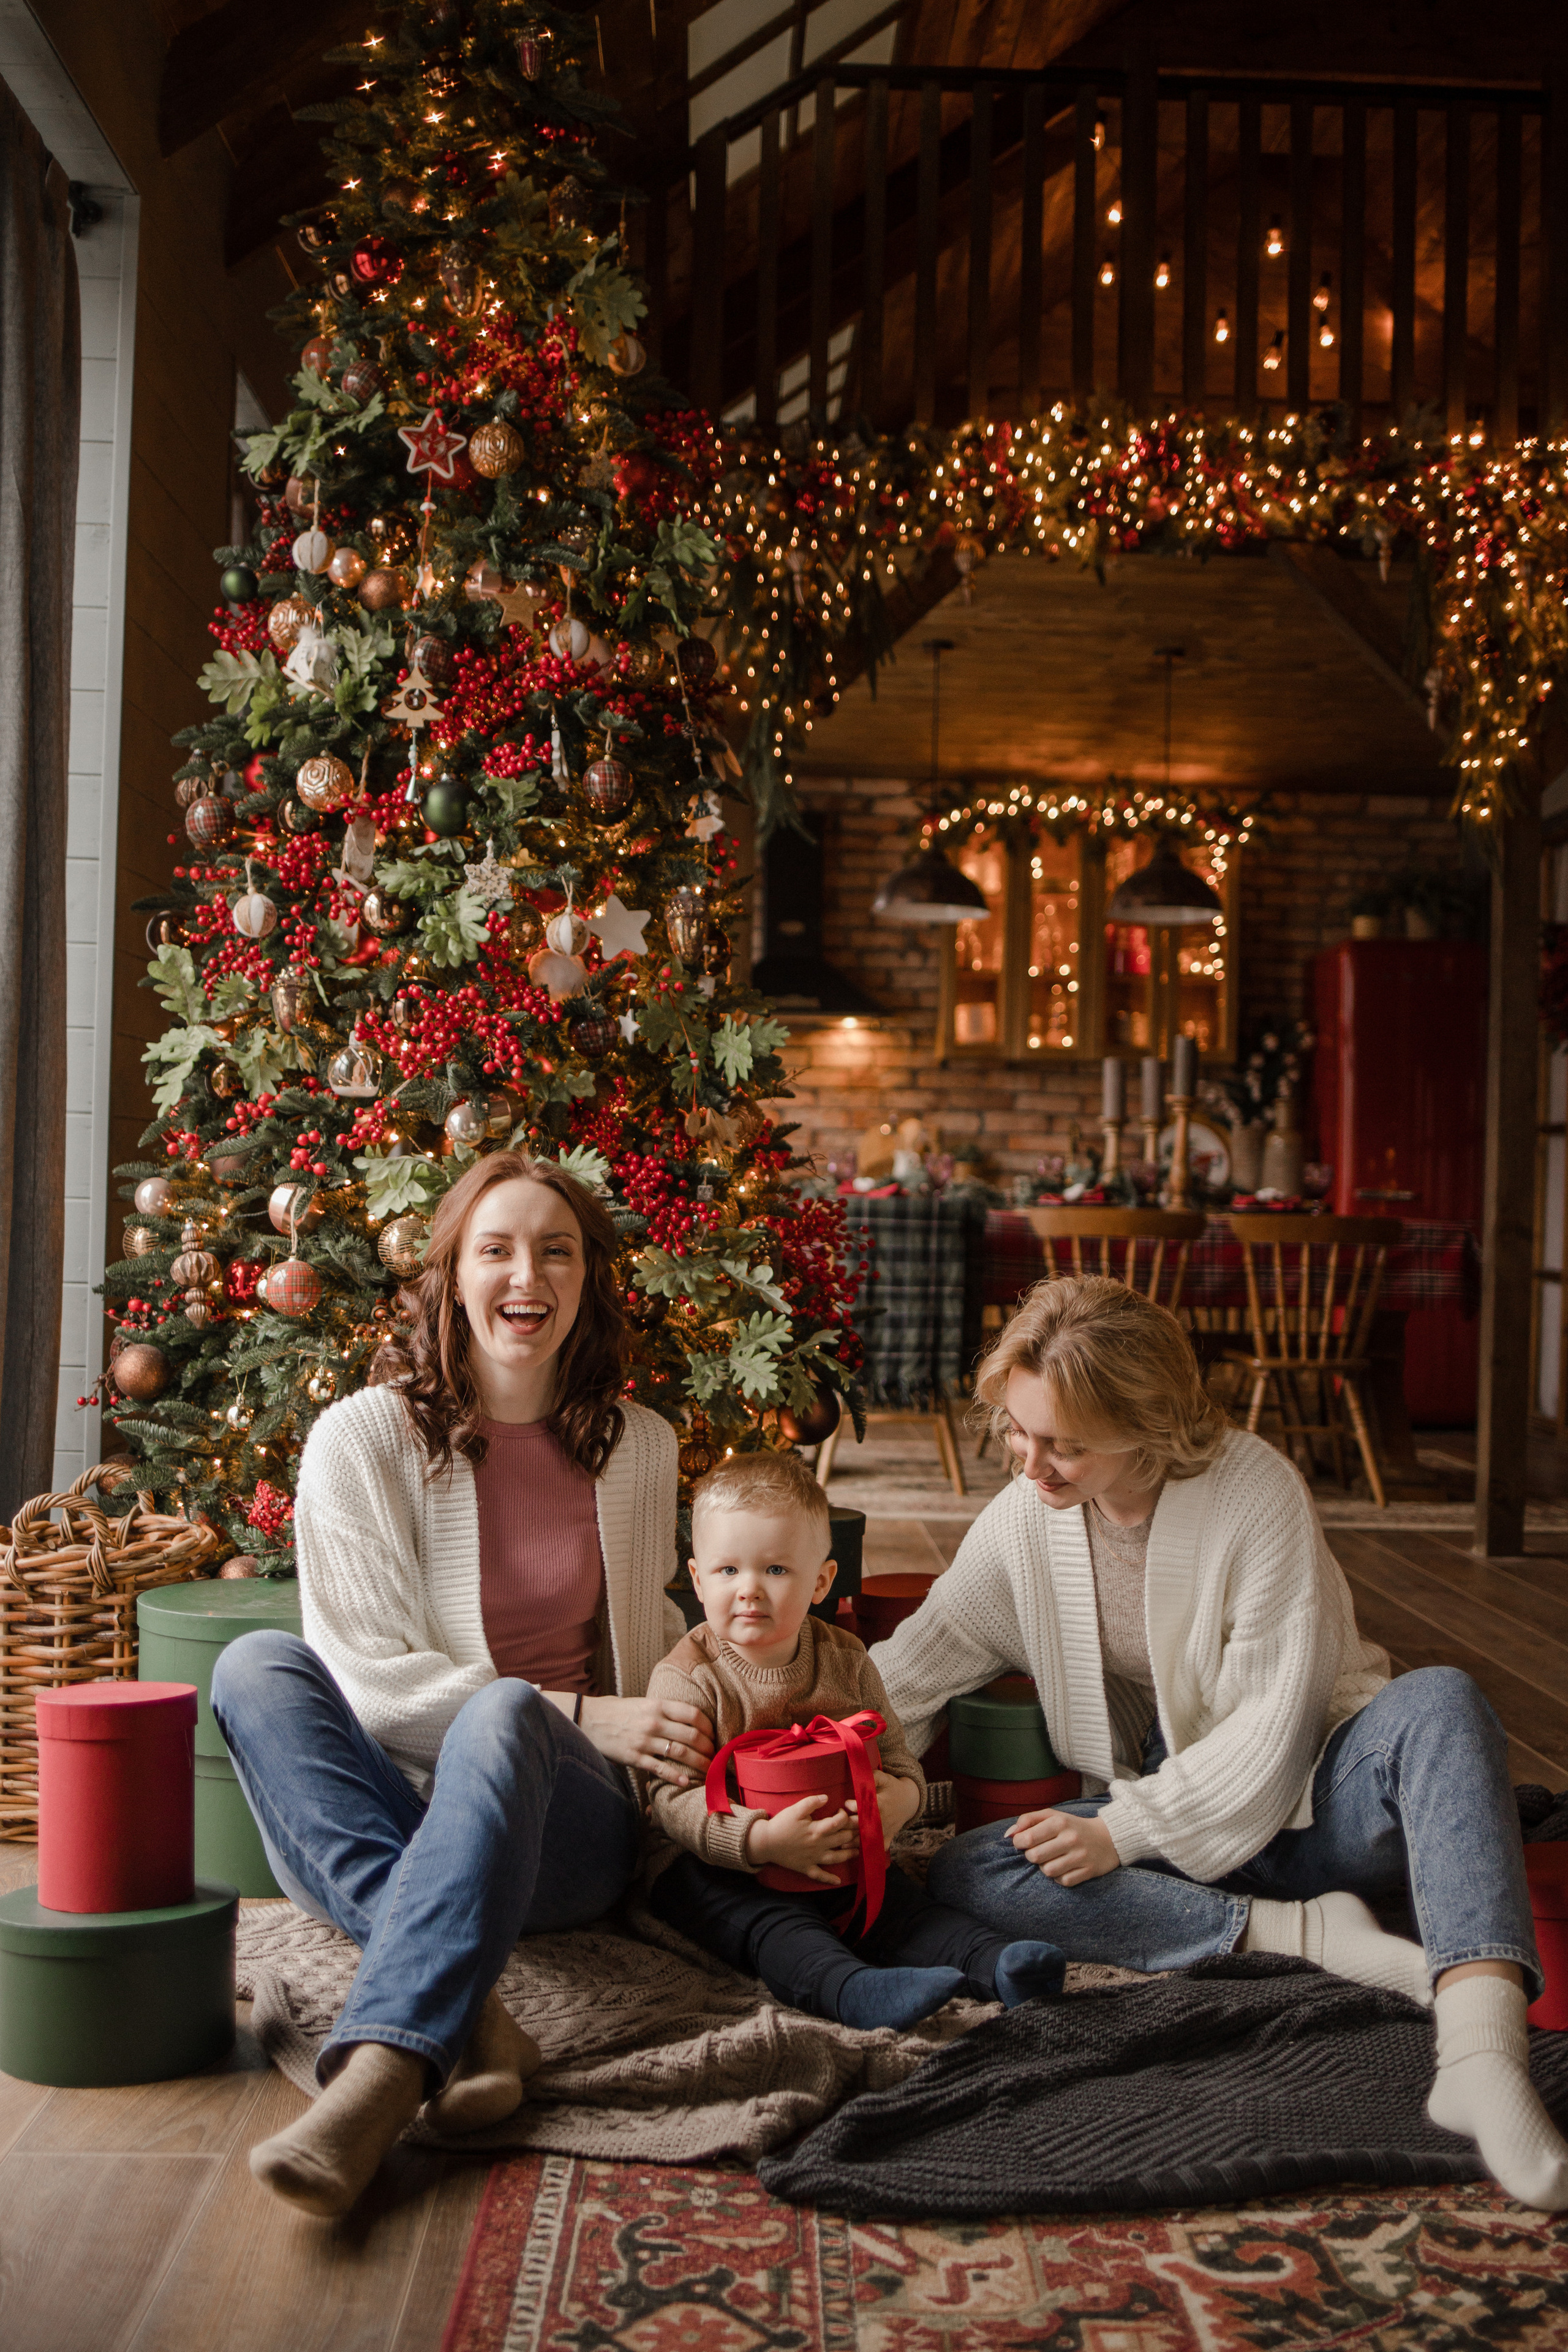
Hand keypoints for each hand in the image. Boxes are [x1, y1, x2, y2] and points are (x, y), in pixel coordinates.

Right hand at [580, 1694, 714, 1787]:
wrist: (588, 1720)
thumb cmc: (618, 1711)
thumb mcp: (643, 1702)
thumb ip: (664, 1710)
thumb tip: (688, 1719)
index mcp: (657, 1705)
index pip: (693, 1714)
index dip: (708, 1726)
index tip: (713, 1734)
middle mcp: (654, 1722)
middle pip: (691, 1736)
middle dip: (708, 1747)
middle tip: (715, 1755)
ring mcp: (644, 1741)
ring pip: (680, 1753)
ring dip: (699, 1763)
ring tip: (708, 1769)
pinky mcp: (635, 1757)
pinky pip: (660, 1769)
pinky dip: (676, 1777)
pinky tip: (687, 1782)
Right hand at [748, 1794, 857, 1883]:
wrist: (765, 1843)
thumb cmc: (781, 1824)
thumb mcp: (795, 1809)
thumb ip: (812, 1802)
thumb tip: (826, 1797)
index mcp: (816, 1830)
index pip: (839, 1823)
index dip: (845, 1816)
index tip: (844, 1811)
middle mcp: (818, 1845)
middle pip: (842, 1839)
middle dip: (853, 1833)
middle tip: (861, 1829)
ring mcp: (813, 1858)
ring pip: (836, 1858)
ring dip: (849, 1854)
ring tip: (858, 1851)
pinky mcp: (806, 1867)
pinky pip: (820, 1875)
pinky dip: (829, 1879)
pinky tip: (839, 1881)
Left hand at [846, 1771, 920, 1845]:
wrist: (909, 1802)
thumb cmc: (893, 1788)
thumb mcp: (884, 1778)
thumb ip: (872, 1776)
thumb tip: (859, 1775)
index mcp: (880, 1804)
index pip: (864, 1807)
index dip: (853, 1806)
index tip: (845, 1804)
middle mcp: (881, 1820)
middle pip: (861, 1826)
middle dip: (847, 1825)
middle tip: (837, 1822)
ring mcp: (884, 1832)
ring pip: (865, 1839)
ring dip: (852, 1841)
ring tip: (840, 1840)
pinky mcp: (886, 1839)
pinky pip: (874, 1848)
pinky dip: (864, 1850)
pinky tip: (852, 1850)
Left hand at [1008, 1808, 1120, 1885]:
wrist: (1109, 1838)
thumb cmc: (1073, 1826)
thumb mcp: (1053, 1815)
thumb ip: (1028, 1820)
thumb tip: (1008, 1835)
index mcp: (1060, 1822)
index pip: (1028, 1838)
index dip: (1019, 1843)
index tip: (1023, 1843)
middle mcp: (1070, 1839)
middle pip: (1035, 1857)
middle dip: (1032, 1856)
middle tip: (1039, 1852)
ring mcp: (1080, 1856)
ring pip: (1048, 1871)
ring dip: (1045, 1867)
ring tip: (1052, 1860)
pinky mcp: (1088, 1871)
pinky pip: (1063, 1881)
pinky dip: (1059, 1877)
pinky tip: (1064, 1868)